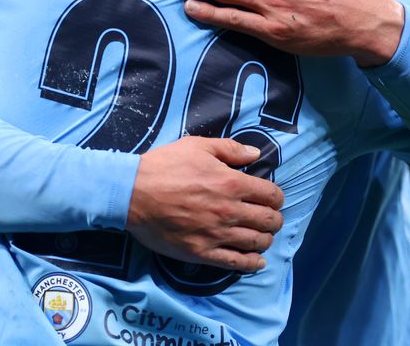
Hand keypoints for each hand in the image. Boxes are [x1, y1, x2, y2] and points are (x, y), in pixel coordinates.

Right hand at [126, 137, 284, 272]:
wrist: (132, 193)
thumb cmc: (164, 166)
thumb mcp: (197, 146)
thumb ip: (230, 149)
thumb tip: (255, 155)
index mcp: (232, 183)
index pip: (271, 195)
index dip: (277, 198)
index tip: (272, 199)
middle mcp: (230, 211)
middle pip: (269, 221)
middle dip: (274, 219)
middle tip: (270, 219)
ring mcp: (216, 234)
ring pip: (256, 242)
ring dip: (266, 240)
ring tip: (263, 237)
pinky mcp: (202, 253)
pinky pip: (235, 263)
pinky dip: (252, 263)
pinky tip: (257, 261)